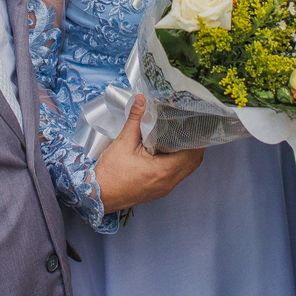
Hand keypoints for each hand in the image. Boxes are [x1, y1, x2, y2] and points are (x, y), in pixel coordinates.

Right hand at [94, 95, 203, 211]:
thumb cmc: (110, 173)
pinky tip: (171, 151)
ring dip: (188, 154)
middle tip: (192, 127)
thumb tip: (141, 100)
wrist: (98, 196)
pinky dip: (179, 163)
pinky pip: (176, 175)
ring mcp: (164, 189)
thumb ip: (135, 119)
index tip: (196, 124)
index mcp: (162, 171)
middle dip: (195, 144)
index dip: (197, 138)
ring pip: (186, 170)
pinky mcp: (158, 191)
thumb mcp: (123, 142)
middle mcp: (168, 182)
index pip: (192, 153)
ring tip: (183, 136)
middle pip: (193, 162)